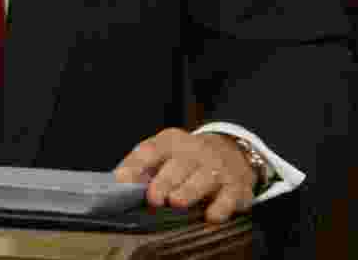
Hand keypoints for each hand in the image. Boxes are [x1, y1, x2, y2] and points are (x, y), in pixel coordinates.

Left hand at [113, 128, 256, 222]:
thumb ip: (143, 167)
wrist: (232, 151)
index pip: (150, 149)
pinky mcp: (237, 185)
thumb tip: (120, 184)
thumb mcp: (165, 153)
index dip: (136, 164)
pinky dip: (221, 207)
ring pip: (203, 178)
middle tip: (154, 198)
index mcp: (171, 141)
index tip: (123, 180)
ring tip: (177, 202)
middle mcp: (195, 151)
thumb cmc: (187, 158)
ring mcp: (218, 167)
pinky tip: (211, 216)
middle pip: (178, 164)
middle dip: (165, 181)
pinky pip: (229, 197)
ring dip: (189, 191)